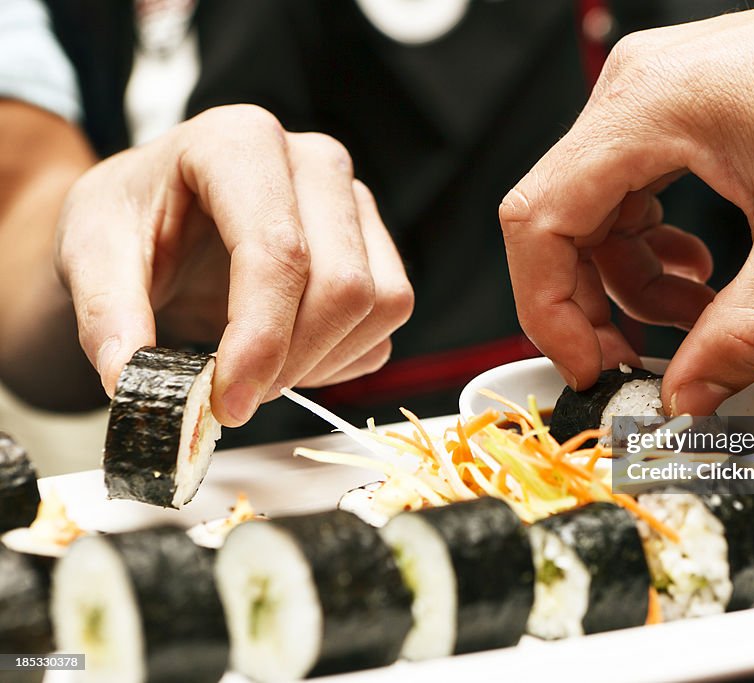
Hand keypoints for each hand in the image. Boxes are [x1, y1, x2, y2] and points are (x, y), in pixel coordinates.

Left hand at [56, 105, 413, 425]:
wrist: (160, 216)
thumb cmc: (132, 219)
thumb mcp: (90, 252)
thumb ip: (106, 313)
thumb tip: (129, 380)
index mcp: (239, 142)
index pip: (278, 251)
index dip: (261, 339)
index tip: (228, 400)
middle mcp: (314, 162)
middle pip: (344, 284)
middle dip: (293, 360)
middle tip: (236, 397)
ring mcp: (354, 201)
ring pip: (383, 302)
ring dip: (325, 361)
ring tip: (261, 373)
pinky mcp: (375, 243)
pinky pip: (388, 320)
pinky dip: (343, 358)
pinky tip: (290, 356)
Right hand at [501, 0, 753, 414]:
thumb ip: (750, 327)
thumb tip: (690, 394)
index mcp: (647, 106)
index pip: (540, 219)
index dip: (548, 308)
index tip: (585, 363)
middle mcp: (637, 93)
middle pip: (561, 221)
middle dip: (591, 303)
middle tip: (633, 360)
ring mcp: (657, 99)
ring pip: (599, 214)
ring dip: (634, 282)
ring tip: (699, 314)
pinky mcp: (683, 113)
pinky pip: (636, 194)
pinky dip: (657, 249)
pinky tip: (705, 272)